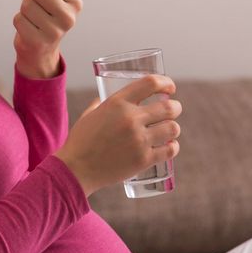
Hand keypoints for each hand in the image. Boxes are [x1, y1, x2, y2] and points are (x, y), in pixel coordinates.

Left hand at [11, 0, 83, 77]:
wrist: (40, 49)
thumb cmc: (40, 16)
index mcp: (74, 2)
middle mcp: (69, 17)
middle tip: (36, 7)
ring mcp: (56, 31)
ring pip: (27, 6)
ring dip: (24, 11)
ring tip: (32, 19)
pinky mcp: (40, 41)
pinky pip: (19, 20)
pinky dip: (19, 22)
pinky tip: (28, 29)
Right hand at [55, 74, 180, 196]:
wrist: (76, 169)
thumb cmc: (80, 141)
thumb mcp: (89, 114)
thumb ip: (100, 104)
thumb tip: (105, 98)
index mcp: (117, 102)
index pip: (151, 83)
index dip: (166, 82)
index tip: (170, 88)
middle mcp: (131, 119)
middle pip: (169, 107)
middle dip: (175, 107)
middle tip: (173, 110)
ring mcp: (138, 140)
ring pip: (173, 128)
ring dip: (174, 128)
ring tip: (169, 130)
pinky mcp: (143, 160)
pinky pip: (170, 150)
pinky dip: (172, 147)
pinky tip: (169, 146)